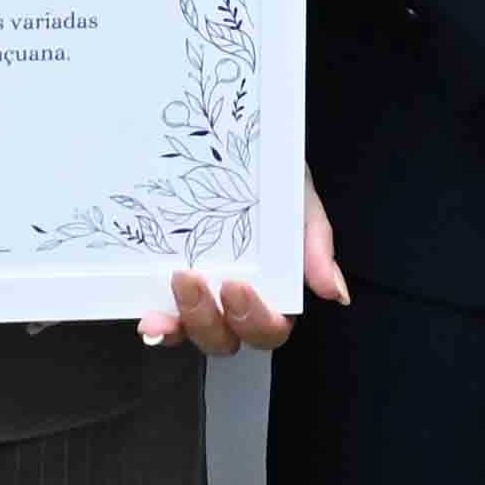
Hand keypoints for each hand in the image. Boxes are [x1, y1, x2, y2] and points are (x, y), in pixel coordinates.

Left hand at [147, 182, 346, 357]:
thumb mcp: (300, 202)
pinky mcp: (168, 290)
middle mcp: (235, 306)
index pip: (268, 329)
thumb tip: (336, 294)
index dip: (253, 320)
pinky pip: (164, 320)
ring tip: (173, 285)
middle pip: (226, 341)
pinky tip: (149, 318)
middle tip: (192, 280)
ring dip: (181, 322)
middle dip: (209, 321)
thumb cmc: (276, 180)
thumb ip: (317, 246)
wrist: (235, 144)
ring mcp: (201, 301)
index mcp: (274, 293)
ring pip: (192, 334)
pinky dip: (158, 325)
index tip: (237, 286)